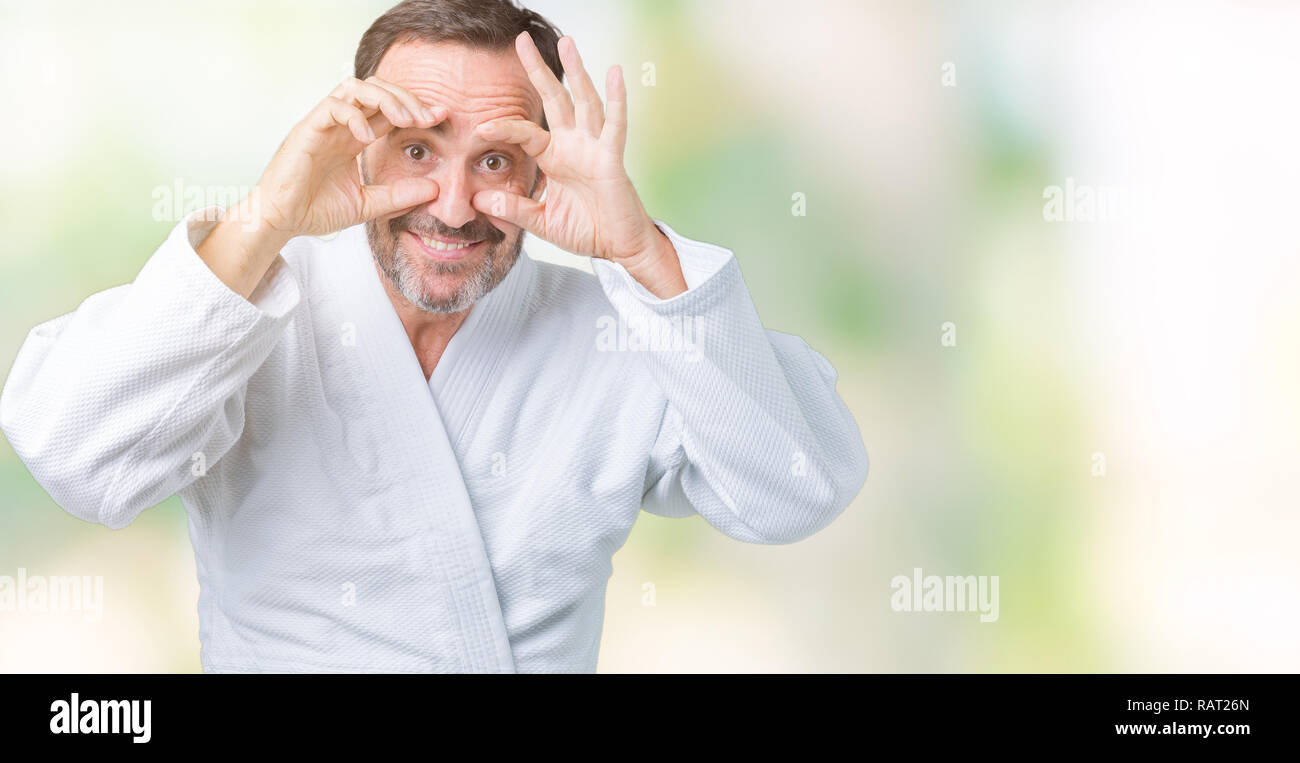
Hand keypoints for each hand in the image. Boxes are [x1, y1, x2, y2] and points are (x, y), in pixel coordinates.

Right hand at [252, 76, 445, 237]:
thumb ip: (400, 196)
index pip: (389, 111)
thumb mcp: (369, 205)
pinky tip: (368, 137)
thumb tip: (436, 189)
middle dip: (406, 98)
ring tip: (405, 118)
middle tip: (429, 116)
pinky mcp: (307, 130)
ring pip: (355, 87)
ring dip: (384, 97)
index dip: (415, 109)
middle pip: (376, 89)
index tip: (441, 117)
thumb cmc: (316, 209)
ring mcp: (323, 124)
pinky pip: (332, 106)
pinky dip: (354, 116)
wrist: (281, 221)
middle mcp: (341, 124)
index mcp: (354, 137)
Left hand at [470, 33, 685, 297]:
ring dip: (576, 72)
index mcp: (554, 158)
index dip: (503, 126)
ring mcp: (594, 148)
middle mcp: (573, 146)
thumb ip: (512, 209)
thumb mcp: (541, 221)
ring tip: (568, 43)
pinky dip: (616, 99)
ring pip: (583, 102)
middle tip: (521, 40)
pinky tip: (614, 73)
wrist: (618, 248)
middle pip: (554, 99)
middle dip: (539, 70)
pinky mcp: (611, 159)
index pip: (524, 132)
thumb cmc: (586, 231)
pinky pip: (614, 125)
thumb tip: (478, 201)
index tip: (480, 126)